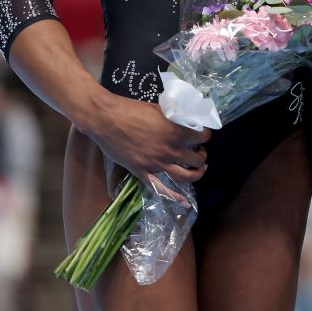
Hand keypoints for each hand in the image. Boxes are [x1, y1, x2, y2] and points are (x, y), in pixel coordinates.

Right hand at [85, 92, 210, 191]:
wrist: (106, 119)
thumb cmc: (131, 109)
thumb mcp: (159, 108)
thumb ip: (174, 117)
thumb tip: (186, 119)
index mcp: (175, 132)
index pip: (203, 137)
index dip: (205, 135)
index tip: (203, 135)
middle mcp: (169, 150)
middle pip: (197, 159)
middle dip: (202, 155)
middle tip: (198, 150)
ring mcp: (156, 164)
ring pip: (185, 176)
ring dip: (196, 173)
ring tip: (198, 168)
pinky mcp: (142, 171)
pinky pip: (160, 188)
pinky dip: (174, 196)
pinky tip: (185, 201)